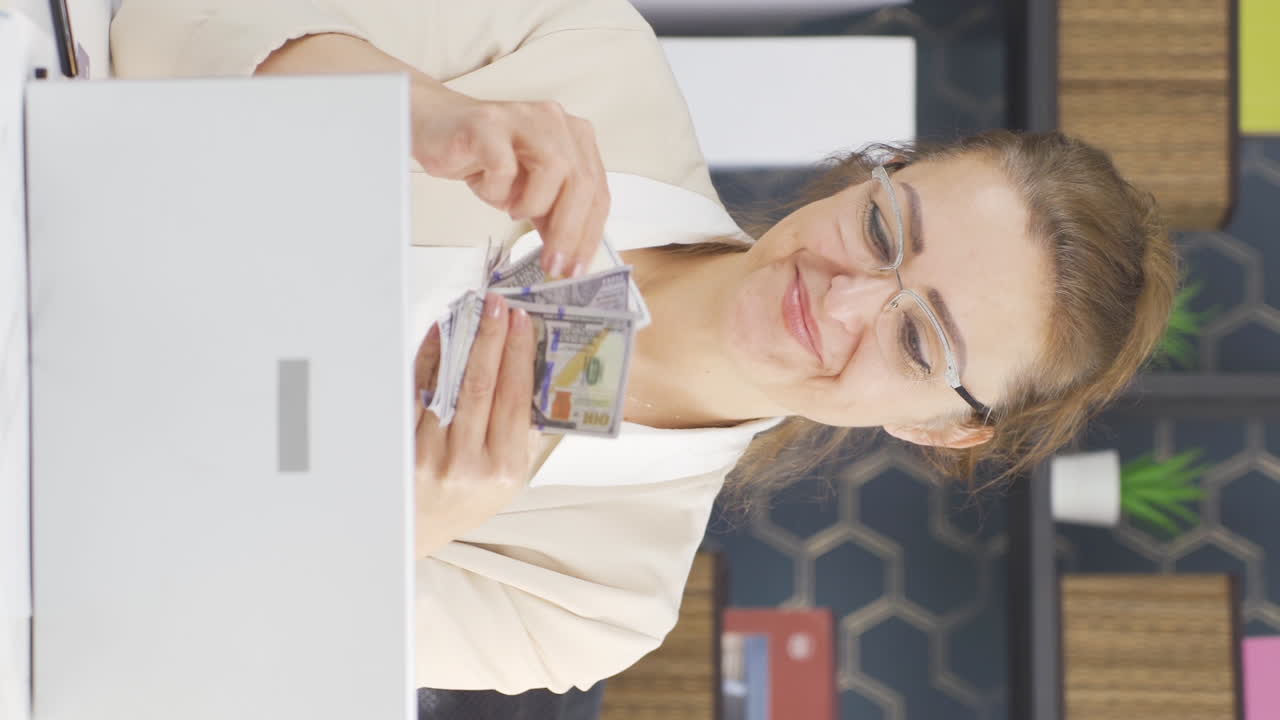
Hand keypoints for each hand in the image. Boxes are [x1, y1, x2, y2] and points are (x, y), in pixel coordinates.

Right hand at [411, 85, 609, 277]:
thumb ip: (554, 217)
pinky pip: (504, 167)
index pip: (597, 191)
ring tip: (511, 208)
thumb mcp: (529, 194)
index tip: (576, 270)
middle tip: (552, 265)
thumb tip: (570, 259)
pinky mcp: (490, 124)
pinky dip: (496, 189)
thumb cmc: (485, 161)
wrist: (436, 129)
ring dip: (532, 204)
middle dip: (568, 232)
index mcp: (575, 137)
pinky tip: (486, 185)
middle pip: (582, 183)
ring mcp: (525, 118)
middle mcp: (557, 121)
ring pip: (553, 170)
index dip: (590, 234)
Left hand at [413, 294, 534, 556]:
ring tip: (470, 312)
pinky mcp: (403, 447)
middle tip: (498, 305)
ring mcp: (431, 456)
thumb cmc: (467, 500)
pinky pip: (418, 392)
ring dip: (461, 342)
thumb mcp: (510, 478)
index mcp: (505, 469)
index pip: (515, 399)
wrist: (418, 530)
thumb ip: (524, 433)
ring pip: (448, 386)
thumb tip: (532, 371)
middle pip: (482, 386)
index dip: (518, 355)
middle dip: (492, 338)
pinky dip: (430, 359)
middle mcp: (469, 464)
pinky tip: (440, 336)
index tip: (522, 322)